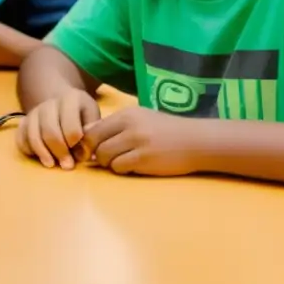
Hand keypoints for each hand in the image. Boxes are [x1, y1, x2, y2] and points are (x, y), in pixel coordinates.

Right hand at [16, 89, 100, 168]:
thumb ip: (92, 134)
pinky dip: (28, 149)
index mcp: (71, 99)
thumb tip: (86, 153)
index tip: (82, 155)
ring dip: (42, 152)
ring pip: (33, 134)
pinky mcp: (24, 121)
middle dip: (59, 151)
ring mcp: (34, 112)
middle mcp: (50, 103)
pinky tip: (39, 157)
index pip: (71, 126)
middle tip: (67, 165)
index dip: (76, 144)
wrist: (62, 102)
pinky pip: (20, 137)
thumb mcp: (93, 119)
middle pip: (50, 130)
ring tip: (51, 164)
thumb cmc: (82, 115)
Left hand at [80, 106, 205, 176]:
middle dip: (96, 154)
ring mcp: (136, 142)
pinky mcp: (144, 158)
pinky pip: (119, 167)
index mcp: (126, 114)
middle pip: (95, 143)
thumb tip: (86, 132)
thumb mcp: (140, 119)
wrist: (197, 141)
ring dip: (109, 163)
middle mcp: (128, 125)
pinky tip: (133, 167)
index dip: (88, 142)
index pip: (93, 128)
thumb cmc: (167, 130)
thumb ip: (115, 125)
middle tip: (106, 159)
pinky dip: (121, 170)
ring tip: (122, 162)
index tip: (93, 150)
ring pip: (105, 156)